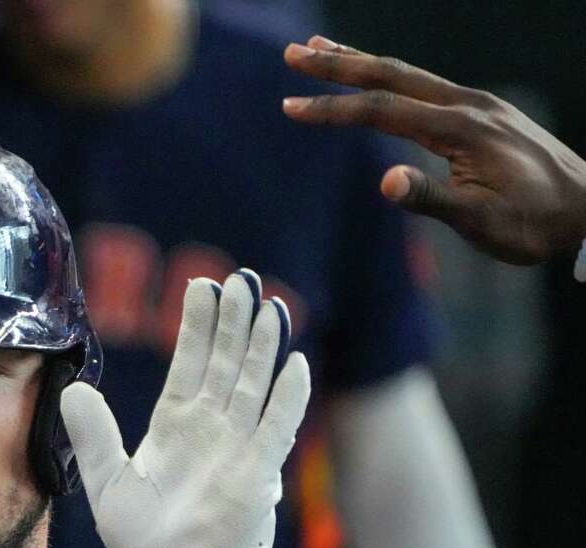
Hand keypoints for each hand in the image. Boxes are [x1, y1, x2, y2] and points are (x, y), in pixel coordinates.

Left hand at [61, 270, 310, 547]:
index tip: (204, 287)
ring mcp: (237, 446)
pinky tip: (295, 362)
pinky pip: (276, 427)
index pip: (190, 363)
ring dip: (262, 345)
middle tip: (242, 279)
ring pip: (253, 383)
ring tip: (269, 303)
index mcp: (175, 424)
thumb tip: (71, 389)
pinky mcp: (258, 473)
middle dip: (234, 321)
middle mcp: (210, 427)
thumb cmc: (145, 540)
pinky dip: (286, 397)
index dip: (198, 326)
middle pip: (226, 362)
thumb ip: (93, 435)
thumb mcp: (107, 482)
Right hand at [282, 36, 585, 264]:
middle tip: (292, 54)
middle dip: (337, 64)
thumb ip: (432, 199)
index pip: (382, 110)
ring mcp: (477, 103)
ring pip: (407, 74)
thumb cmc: (534, 223)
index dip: (332, 108)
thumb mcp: (481, 223)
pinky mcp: (482, 112)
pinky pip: (425, 84)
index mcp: (461, 129)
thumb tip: (385, 181)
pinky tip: (379, 78)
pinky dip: (390, 76)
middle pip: (390, 75)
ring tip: (320, 48)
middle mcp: (467, 104)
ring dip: (360, 60)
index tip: (289, 107)